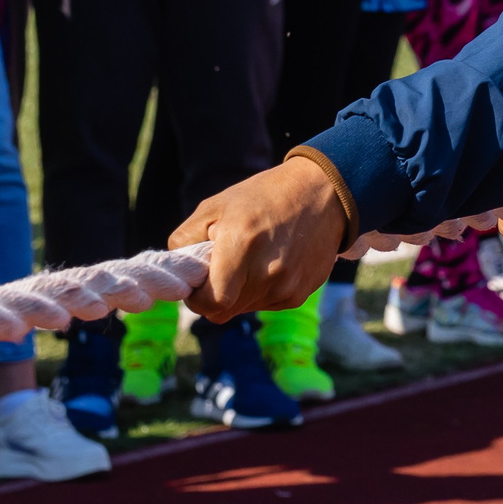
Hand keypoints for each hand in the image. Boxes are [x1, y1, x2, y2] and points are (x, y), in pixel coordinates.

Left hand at [170, 159, 350, 322]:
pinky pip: (268, 304)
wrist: (323, 193)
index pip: (211, 303)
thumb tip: (179, 272)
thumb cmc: (263, 196)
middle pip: (225, 310)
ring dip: (240, 293)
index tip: (198, 284)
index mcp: (241, 246)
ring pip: (246, 308)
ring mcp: (287, 286)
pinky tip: (272, 262)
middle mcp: (267, 272)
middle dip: (216, 294)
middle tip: (222, 267)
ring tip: (252, 259)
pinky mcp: (301, 294)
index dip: (197, 299)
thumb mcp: (215, 205)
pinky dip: (263, 290)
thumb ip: (186, 239)